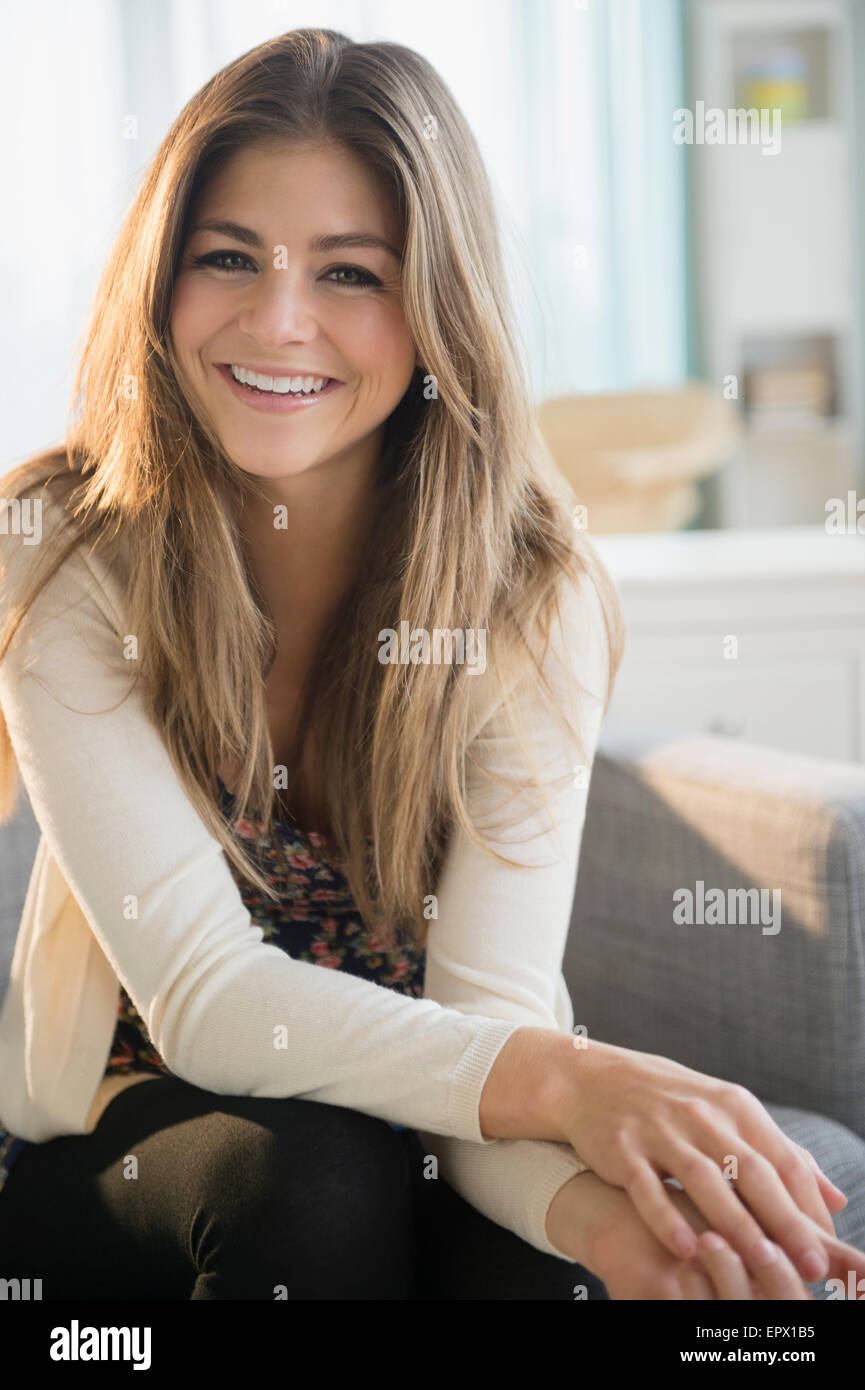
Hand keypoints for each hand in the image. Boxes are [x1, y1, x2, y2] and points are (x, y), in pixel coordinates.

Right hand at [555, 1039, 861, 1286]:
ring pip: (704, 1179)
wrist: (593, 1078)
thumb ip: (780, 1152)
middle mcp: (701, 1114)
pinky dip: (667, 1217)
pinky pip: (647, 1186)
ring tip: (760, 1262)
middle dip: (784, 1221)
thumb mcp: (728, 1112)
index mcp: (734, 1106)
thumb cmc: (671, 1102)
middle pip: (751, 1171)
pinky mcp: (623, 1147)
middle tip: (809, 1264)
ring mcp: (659, 1129)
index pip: (783, 1159)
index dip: (808, 1206)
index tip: (826, 1249)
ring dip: (735, 1223)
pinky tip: (686, 1246)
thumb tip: (834, 1198)